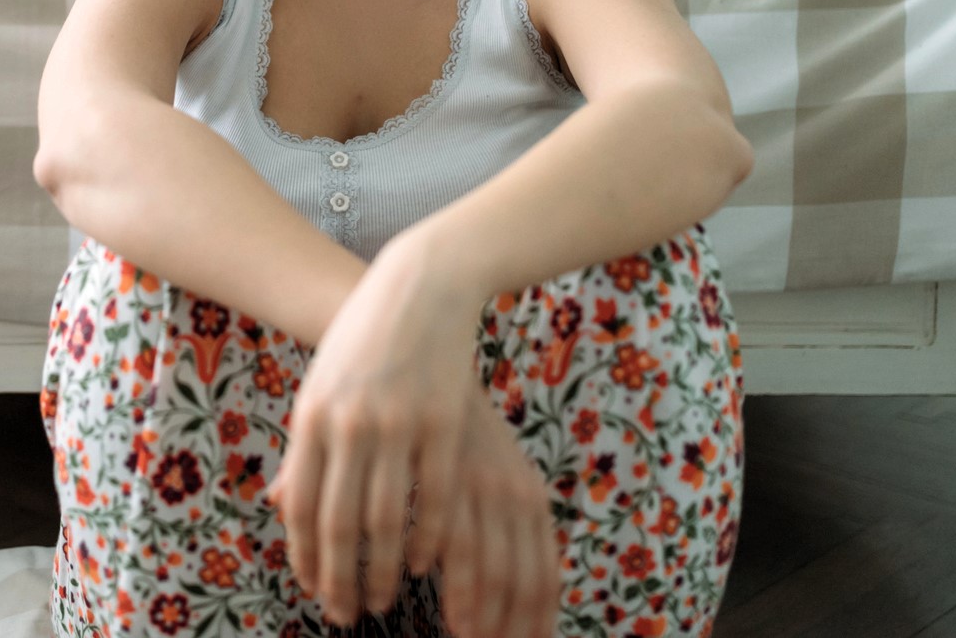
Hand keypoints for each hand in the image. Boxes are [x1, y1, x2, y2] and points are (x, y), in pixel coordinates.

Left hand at [260, 234, 552, 630]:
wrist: (419, 286)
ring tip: (382, 598)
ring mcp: (398, 423)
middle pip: (339, 524)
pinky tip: (423, 564)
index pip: (302, 507)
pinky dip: (428, 539)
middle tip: (345, 614)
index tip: (312, 592)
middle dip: (340, 579)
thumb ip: (306, 449)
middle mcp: (349, 424)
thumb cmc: (363, 341)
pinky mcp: (444, 421)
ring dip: (381, 570)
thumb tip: (284, 505)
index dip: (306, 558)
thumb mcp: (321, 388)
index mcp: (312, 417)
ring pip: (387, 519)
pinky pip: (436, 497)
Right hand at [422, 370, 560, 637]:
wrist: (422, 346)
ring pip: (483, 568)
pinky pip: (444, 533)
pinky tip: (412, 581)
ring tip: (453, 636)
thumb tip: (511, 599)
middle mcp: (513, 490)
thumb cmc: (453, 421)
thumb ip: (500, 527)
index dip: (532, 625)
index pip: (543, 580)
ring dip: (466, 612)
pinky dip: (432, 567)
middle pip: (518, 583)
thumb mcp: (488, 467)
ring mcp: (478, 478)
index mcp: (531, 495)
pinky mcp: (442, 467)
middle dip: (502, 631)